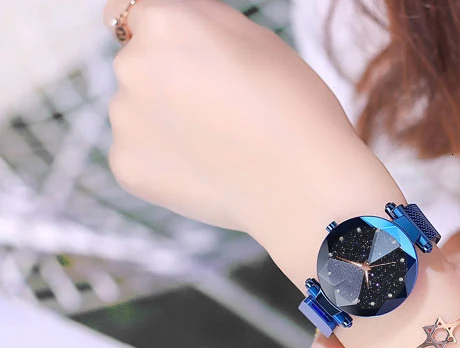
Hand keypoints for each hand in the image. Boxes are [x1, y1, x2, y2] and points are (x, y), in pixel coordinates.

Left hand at [104, 0, 359, 232]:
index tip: (188, 60)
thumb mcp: (256, 39)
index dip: (164, 38)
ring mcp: (124, 119)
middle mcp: (131, 65)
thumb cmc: (294, 107)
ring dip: (165, 121)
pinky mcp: (126, 166)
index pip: (129, 14)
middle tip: (220, 108)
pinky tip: (207, 169)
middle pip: (136, 65)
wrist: (305, 187)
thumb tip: (163, 23)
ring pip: (137, 111)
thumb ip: (199, 21)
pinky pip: (137, 153)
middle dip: (166, 80)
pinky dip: (165, 160)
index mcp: (164, 24)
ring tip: (219, 143)